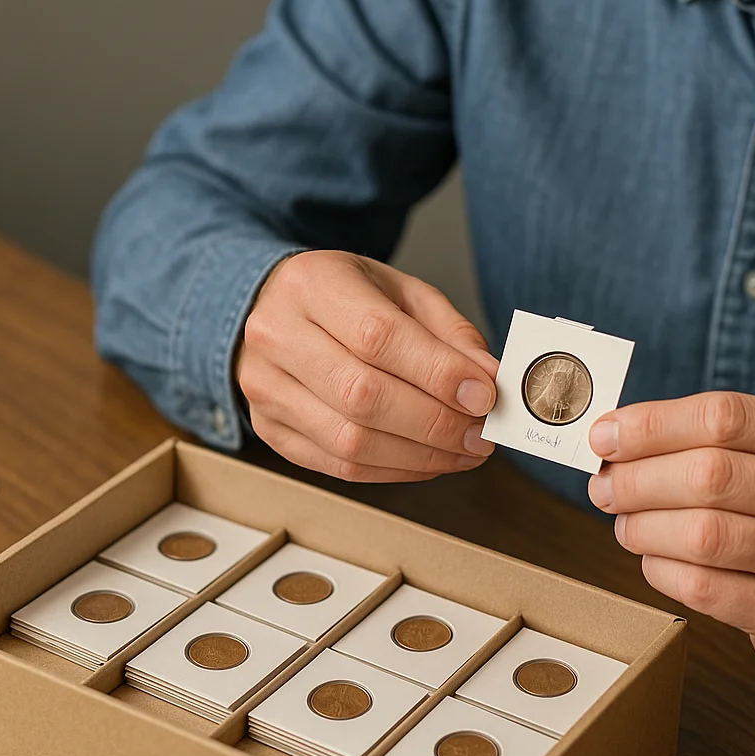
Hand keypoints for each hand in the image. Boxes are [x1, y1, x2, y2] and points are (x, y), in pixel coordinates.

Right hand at [238, 250, 498, 482]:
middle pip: (363, 396)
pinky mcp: (269, 428)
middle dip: (435, 423)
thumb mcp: (401, 291)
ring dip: (420, 456)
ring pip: (350, 441)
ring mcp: (265, 387)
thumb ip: (449, 333)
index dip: (438, 373)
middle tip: (482, 434)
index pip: (378, 337)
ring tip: (464, 451)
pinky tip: (427, 460)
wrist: (274, 308)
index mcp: (312, 285)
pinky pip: (338, 465)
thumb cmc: (345, 297)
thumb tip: (489, 380)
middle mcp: (277, 335)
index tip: (485, 396)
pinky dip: (394, 470)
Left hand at [587, 392, 754, 680]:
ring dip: (644, 526)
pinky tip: (653, 558)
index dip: (653, 423)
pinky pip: (702, 587)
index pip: (725, 416)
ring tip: (626, 523)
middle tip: (605, 485)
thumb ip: (721, 444)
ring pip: (702, 534)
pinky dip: (660, 569)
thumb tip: (619, 437)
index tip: (606, 433)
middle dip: (638, 478)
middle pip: (709, 474)